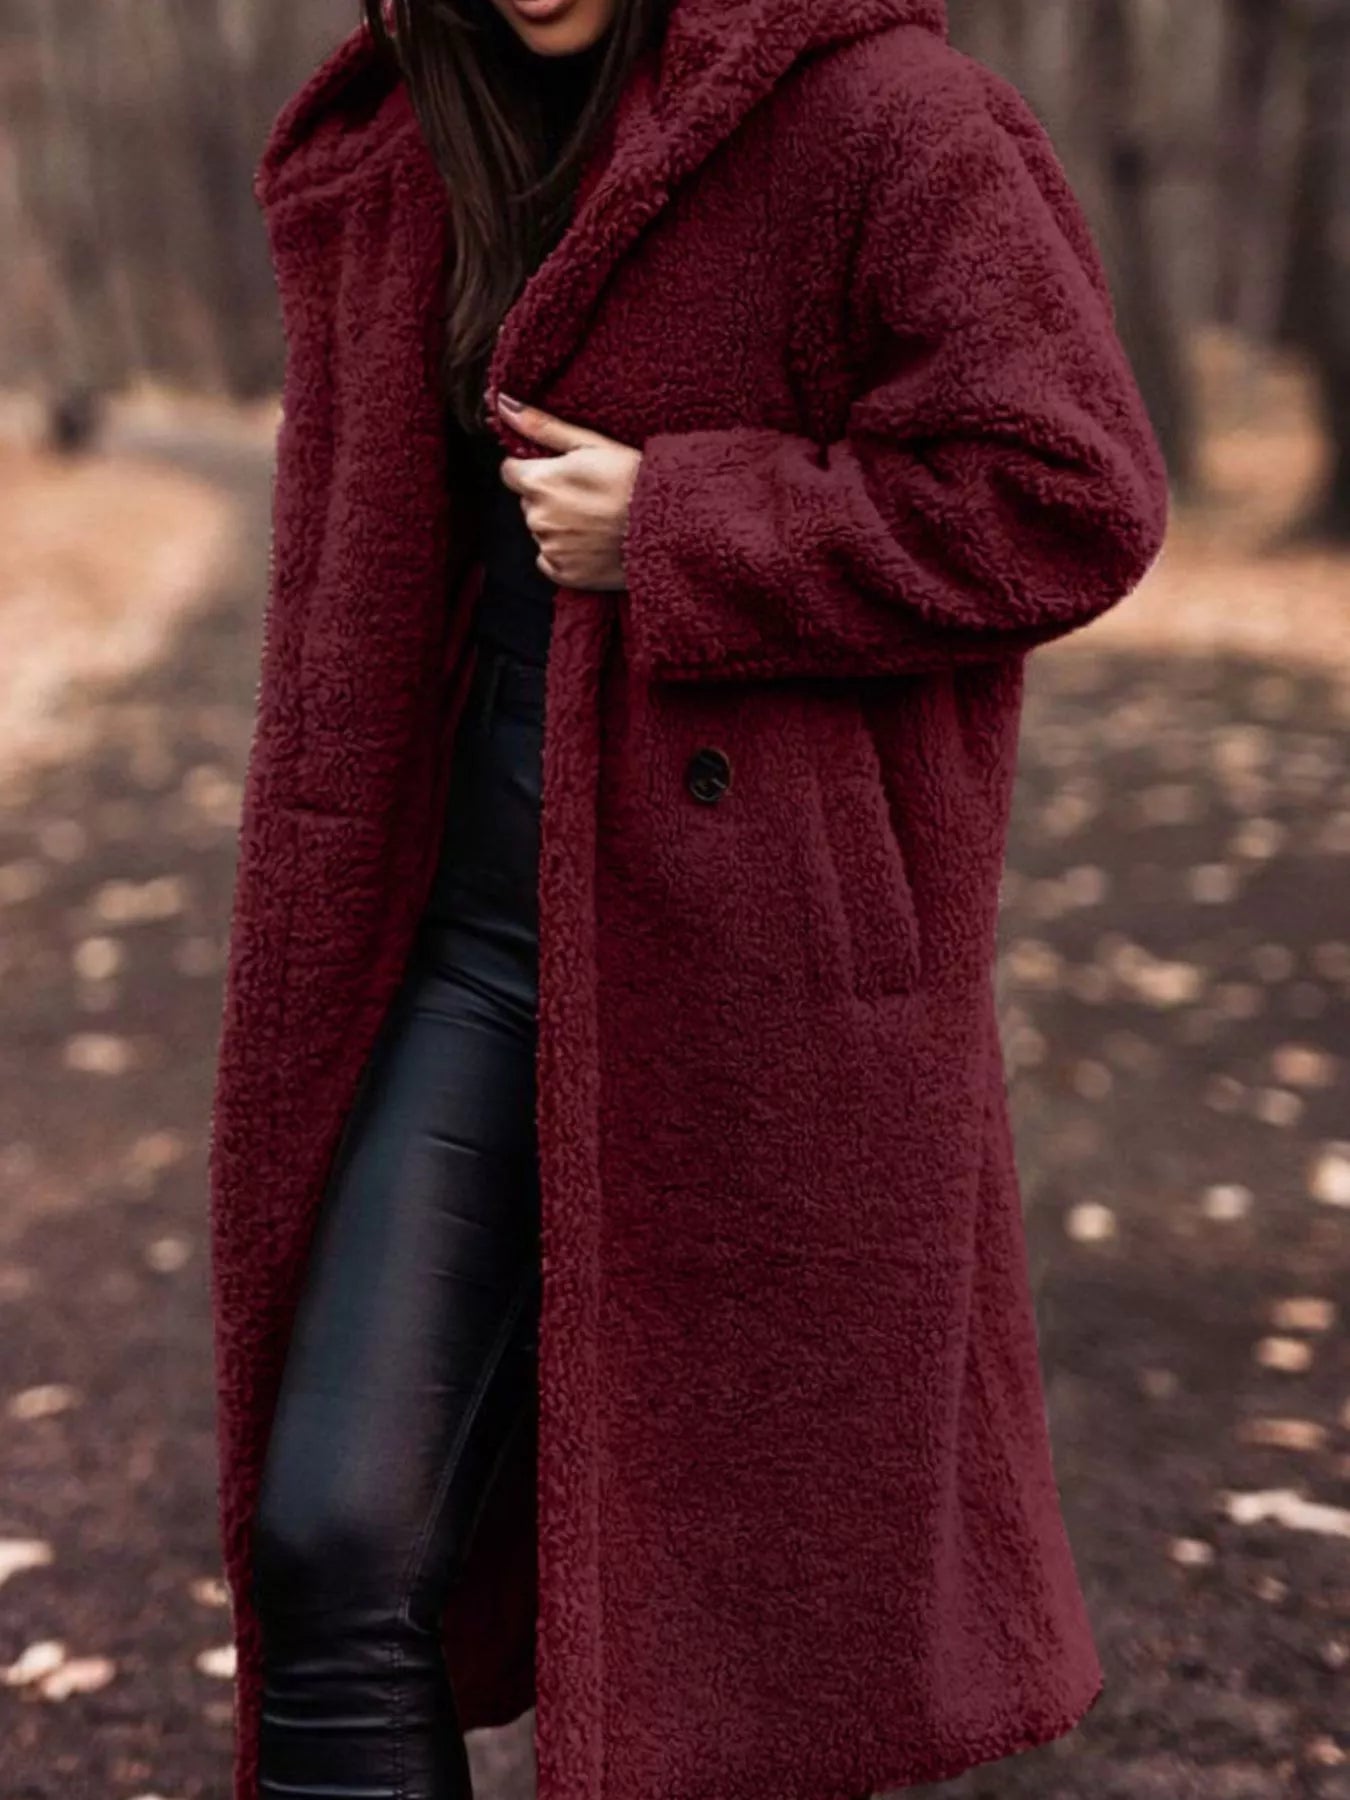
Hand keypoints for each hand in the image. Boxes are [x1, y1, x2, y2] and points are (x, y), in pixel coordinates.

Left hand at [496, 395, 640, 591]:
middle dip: (548, 497)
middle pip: (527, 502)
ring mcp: (550, 548)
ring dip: (559, 524)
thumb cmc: (634, 479)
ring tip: (595, 518)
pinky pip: (550, 559)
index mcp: (539, 482)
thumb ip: (542, 426)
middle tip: (587, 495)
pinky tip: (592, 542)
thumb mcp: (592, 444)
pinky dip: (565, 552)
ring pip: (541, 530)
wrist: (668, 527)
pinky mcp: (563, 574)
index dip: (534, 468)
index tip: (561, 471)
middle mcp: (537, 518)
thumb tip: (502, 403)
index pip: (510, 471)